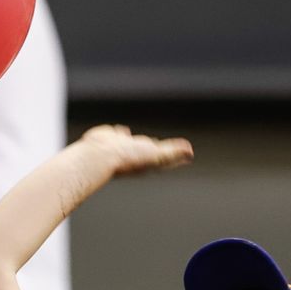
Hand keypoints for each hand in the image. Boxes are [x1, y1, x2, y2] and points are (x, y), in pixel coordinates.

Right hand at [77, 124, 193, 175]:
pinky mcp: (110, 137)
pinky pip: (118, 133)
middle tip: (167, 148)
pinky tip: (123, 131)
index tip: (186, 154)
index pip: (166, 155)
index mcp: (148, 158)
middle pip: (151, 149)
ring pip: (134, 142)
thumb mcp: (157, 155)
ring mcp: (122, 145)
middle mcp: (136, 153)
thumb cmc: (128, 158)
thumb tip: (189, 153)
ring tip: (146, 140)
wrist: (101, 155)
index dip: (176, 154)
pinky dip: (121, 132)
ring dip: (139, 142)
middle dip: (158, 148)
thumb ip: (172, 152)